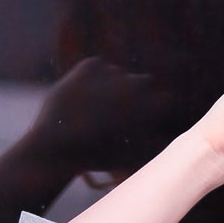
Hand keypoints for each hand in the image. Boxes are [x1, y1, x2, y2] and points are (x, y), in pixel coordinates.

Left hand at [26, 57, 176, 175]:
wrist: (57, 147)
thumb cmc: (96, 157)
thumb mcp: (133, 155)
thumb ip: (151, 139)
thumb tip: (164, 132)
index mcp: (153, 106)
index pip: (165, 99)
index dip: (154, 109)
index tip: (141, 120)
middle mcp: (138, 85)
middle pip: (145, 83)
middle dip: (136, 95)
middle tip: (115, 113)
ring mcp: (114, 71)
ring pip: (117, 75)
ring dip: (109, 88)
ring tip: (90, 111)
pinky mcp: (91, 65)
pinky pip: (97, 68)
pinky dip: (91, 79)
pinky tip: (80, 98)